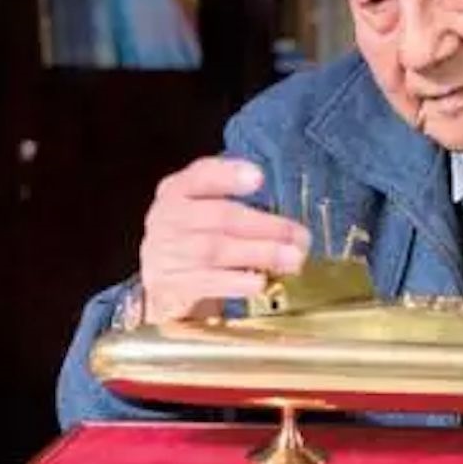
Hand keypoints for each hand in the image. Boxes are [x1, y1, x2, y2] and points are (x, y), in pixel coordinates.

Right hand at [139, 156, 311, 323]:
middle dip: (265, 226)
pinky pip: (209, 282)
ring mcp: (167, 252)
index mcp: (178, 191)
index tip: (258, 177)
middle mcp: (167, 218)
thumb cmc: (196, 243)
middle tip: (300, 237)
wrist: (162, 288)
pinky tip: (261, 281)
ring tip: (292, 259)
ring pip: (217, 250)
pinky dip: (238, 282)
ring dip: (261, 254)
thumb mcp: (209, 215)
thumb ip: (241, 209)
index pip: (200, 176)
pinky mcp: (172, 285)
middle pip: (219, 217)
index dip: (228, 175)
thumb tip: (291, 228)